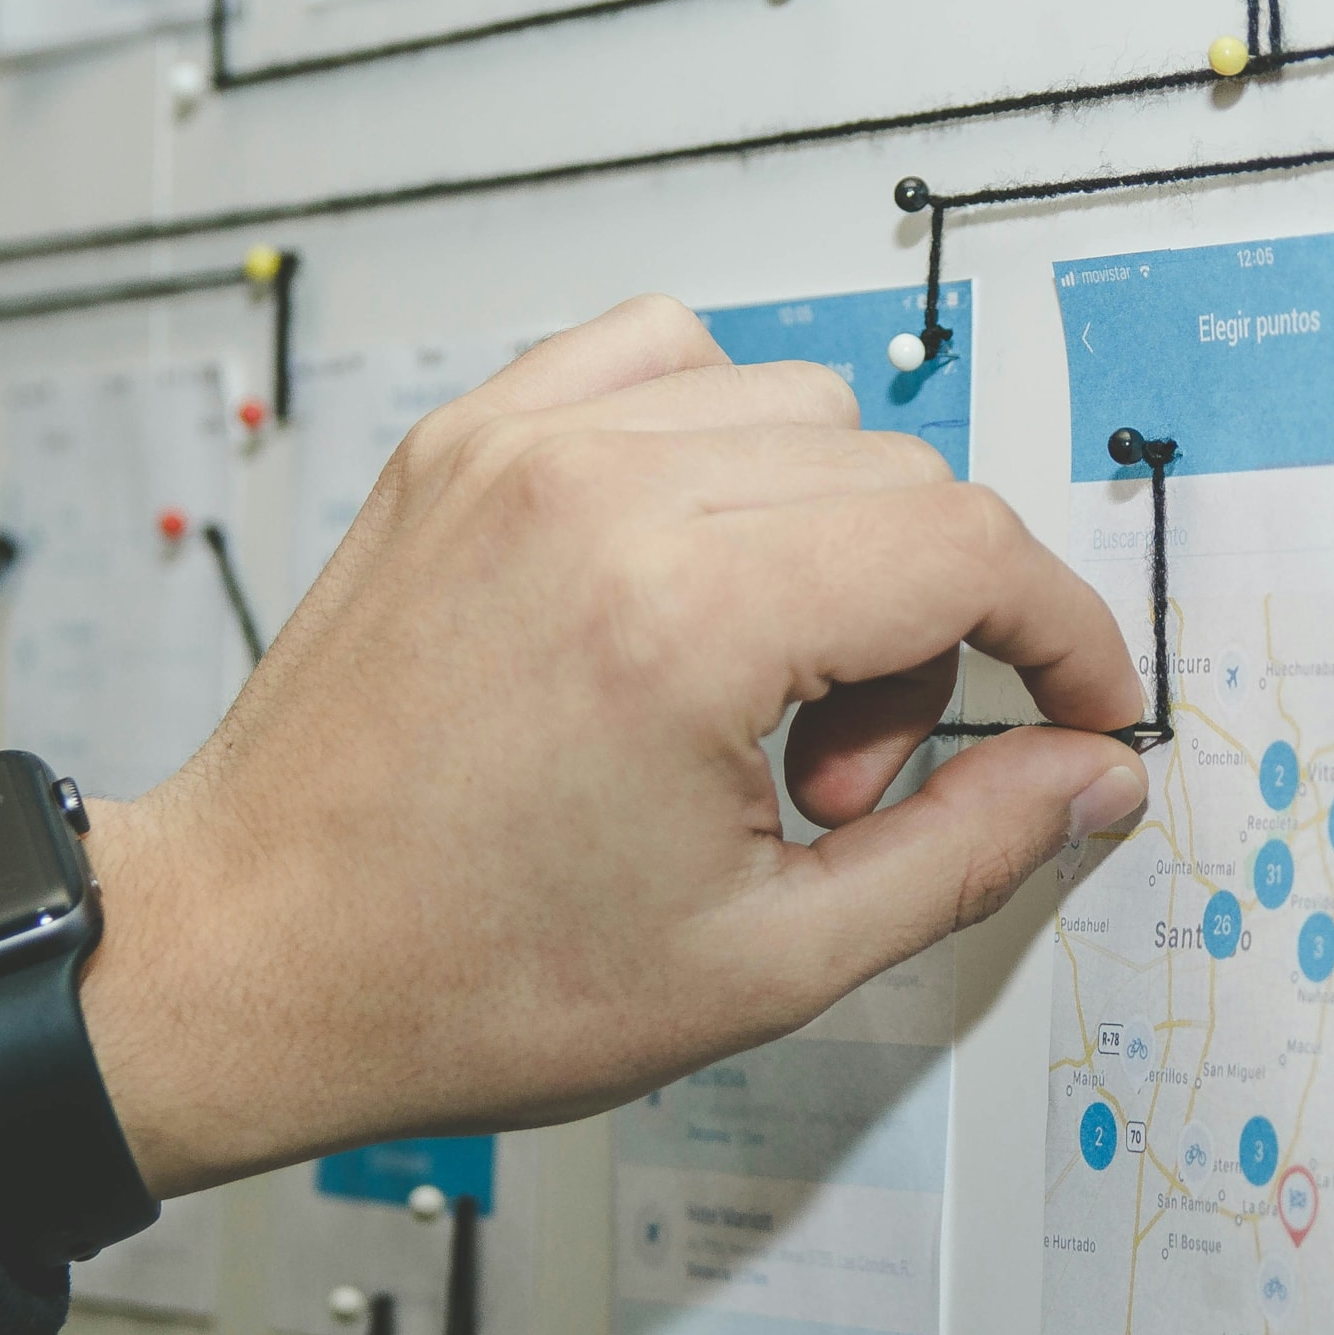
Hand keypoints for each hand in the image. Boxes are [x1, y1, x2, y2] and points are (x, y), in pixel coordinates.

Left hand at [76, 297, 1150, 1196]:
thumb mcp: (765, 963)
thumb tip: (1086, 772)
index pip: (968, 548)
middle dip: (930, 633)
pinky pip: (662, 357)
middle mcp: (597, 494)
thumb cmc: (460, 978)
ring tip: (752, 698)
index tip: (1081, 707)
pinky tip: (690, 575)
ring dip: (832, 540)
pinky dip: (719, 443)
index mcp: (678, 620)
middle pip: (900, 480)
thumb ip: (965, 852)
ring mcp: (518, 447)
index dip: (1064, 636)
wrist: (247, 958)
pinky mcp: (464, 441)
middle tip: (838, 784)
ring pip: (801, 409)